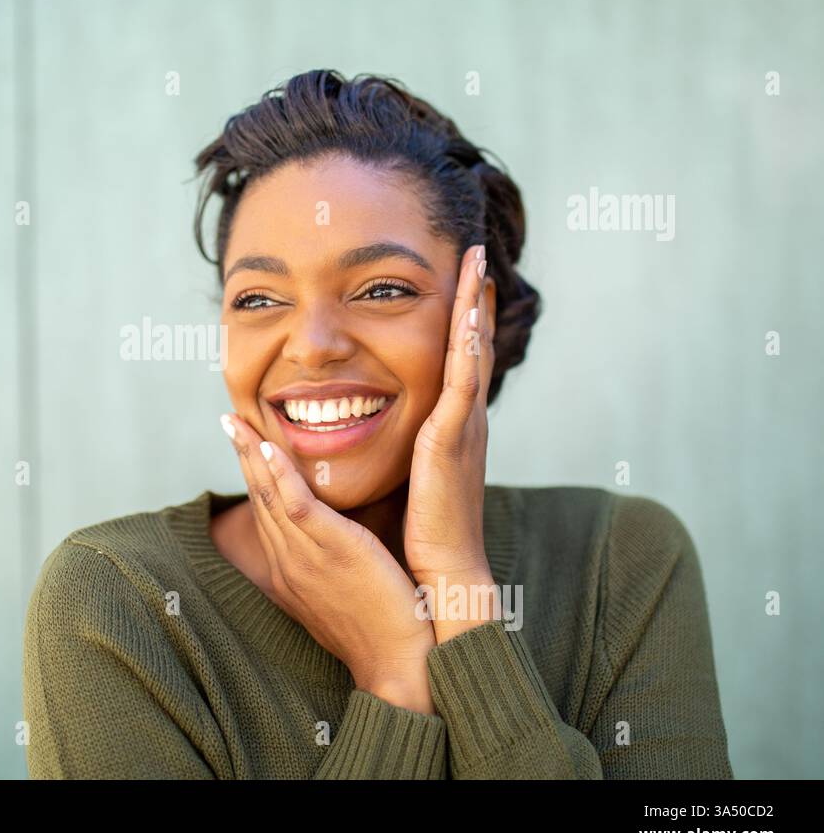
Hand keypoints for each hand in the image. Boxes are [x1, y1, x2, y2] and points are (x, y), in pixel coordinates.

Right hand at [221, 412, 436, 714]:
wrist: (400, 663)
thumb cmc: (384, 629)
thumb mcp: (346, 592)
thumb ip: (334, 562)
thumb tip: (342, 539)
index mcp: (291, 571)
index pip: (266, 513)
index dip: (253, 475)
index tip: (244, 444)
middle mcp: (289, 562)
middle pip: (259, 499)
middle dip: (242, 456)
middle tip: (228, 420)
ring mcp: (307, 556)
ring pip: (270, 497)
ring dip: (252, 455)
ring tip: (238, 423)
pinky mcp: (334, 550)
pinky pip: (298, 506)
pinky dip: (280, 476)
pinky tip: (270, 449)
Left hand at [403, 244, 498, 643]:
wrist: (441, 582)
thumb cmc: (416, 541)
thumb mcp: (402, 482)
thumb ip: (390, 453)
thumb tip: (355, 431)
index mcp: (447, 431)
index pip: (454, 363)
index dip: (458, 320)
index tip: (456, 279)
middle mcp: (461, 423)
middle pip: (471, 345)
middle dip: (473, 296)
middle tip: (474, 251)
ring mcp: (462, 429)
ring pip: (473, 351)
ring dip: (475, 302)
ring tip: (477, 258)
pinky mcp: (453, 442)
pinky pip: (465, 380)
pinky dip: (468, 341)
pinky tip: (469, 308)